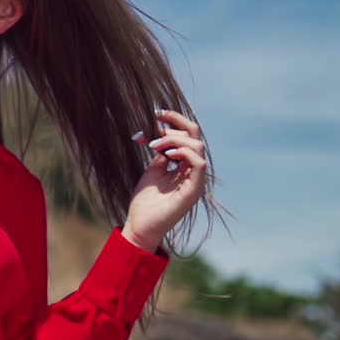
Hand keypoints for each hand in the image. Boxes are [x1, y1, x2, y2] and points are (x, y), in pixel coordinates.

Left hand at [121, 109, 208, 252]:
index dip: (173, 120)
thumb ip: (163, 152)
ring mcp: (195, 180)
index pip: (188, 134)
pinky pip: (198, 164)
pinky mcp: (193, 190)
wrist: (141, 225)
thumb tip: (163, 134)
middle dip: (170, 128)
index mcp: (185, 164)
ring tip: (154, 145)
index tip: (153, 114)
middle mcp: (193, 170)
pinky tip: (167, 154)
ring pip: (197, 145)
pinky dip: (184, 153)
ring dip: (173, 140)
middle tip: (149, 133)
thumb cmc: (146, 201)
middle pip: (194, 135)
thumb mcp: (154, 169)